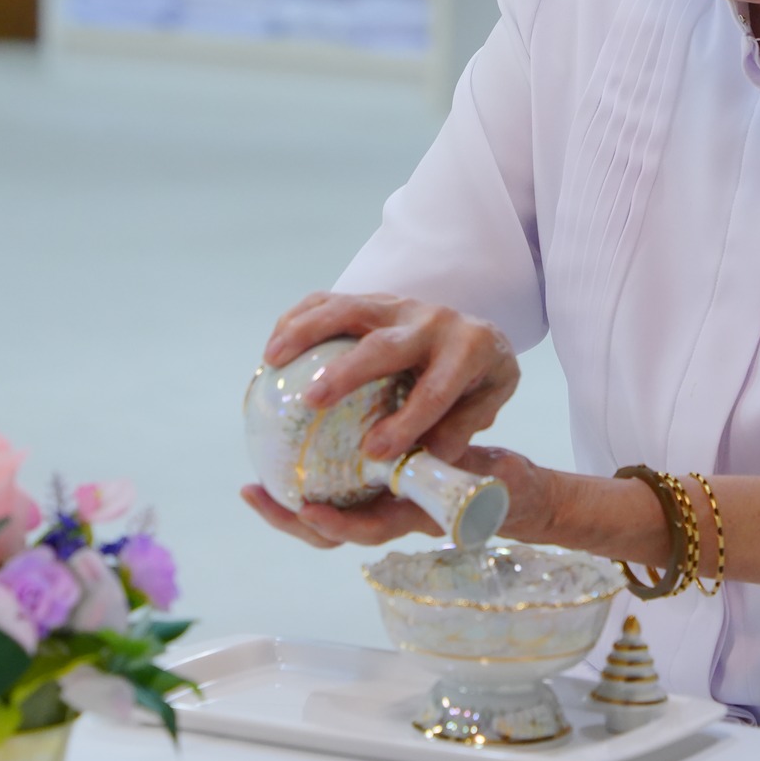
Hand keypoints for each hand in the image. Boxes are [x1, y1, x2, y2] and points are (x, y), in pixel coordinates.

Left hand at [240, 445, 555, 548]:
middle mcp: (389, 515)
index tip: (309, 510)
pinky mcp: (376, 487)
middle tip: (254, 495)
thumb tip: (457, 457)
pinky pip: (338, 487)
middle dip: (290, 519)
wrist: (512, 495)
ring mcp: (380, 504)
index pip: (368, 529)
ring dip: (289, 503)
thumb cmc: (505, 489)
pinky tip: (286, 455)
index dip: (338, 525)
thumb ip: (471, 474)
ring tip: (254, 486)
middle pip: (331, 529)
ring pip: (328, 512)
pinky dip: (310, 477)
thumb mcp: (491, 481)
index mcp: (412, 519)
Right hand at [264, 292, 520, 461]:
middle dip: (347, 371)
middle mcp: (433, 321)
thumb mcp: (487, 403)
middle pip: (386, 344)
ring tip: (271, 360)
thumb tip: (418, 461)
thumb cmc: (477, 380)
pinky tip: (274, 345)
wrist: (479, 333)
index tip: (374, 453)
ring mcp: (400, 304)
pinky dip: (298, 318)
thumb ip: (458, 430)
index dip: (407, 421)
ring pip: (348, 309)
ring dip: (306, 332)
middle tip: (312, 400)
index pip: (437, 389)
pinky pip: (329, 300)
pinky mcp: (373, 299)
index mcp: (470, 350)